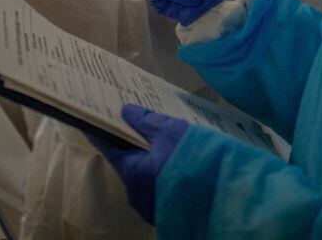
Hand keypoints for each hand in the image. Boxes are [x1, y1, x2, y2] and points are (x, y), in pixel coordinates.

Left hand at [90, 105, 188, 224]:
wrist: (227, 196)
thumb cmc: (193, 160)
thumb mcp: (170, 132)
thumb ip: (146, 121)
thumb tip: (126, 112)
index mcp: (132, 174)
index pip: (108, 148)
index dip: (102, 131)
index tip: (95, 118)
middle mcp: (138, 195)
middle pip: (129, 162)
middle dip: (132, 143)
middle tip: (135, 122)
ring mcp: (153, 206)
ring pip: (146, 175)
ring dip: (151, 158)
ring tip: (159, 137)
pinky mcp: (170, 210)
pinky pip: (161, 185)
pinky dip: (163, 170)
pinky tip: (175, 157)